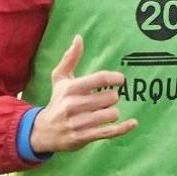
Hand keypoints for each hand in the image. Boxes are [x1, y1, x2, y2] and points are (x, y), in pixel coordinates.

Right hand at [29, 35, 137, 153]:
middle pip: (109, 98)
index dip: (115, 78)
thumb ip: (70, 58)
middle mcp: (73, 105)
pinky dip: (123, 128)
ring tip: (105, 112)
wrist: (43, 132)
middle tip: (105, 100)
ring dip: (112, 113)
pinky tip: (133, 123)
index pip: (100, 79)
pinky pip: (109, 132)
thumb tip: (78, 37)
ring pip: (111, 115)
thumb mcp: (60, 79)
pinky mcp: (83, 138)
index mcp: (70, 88)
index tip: (121, 80)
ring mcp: (78, 123)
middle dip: (112, 98)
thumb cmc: (57, 101)